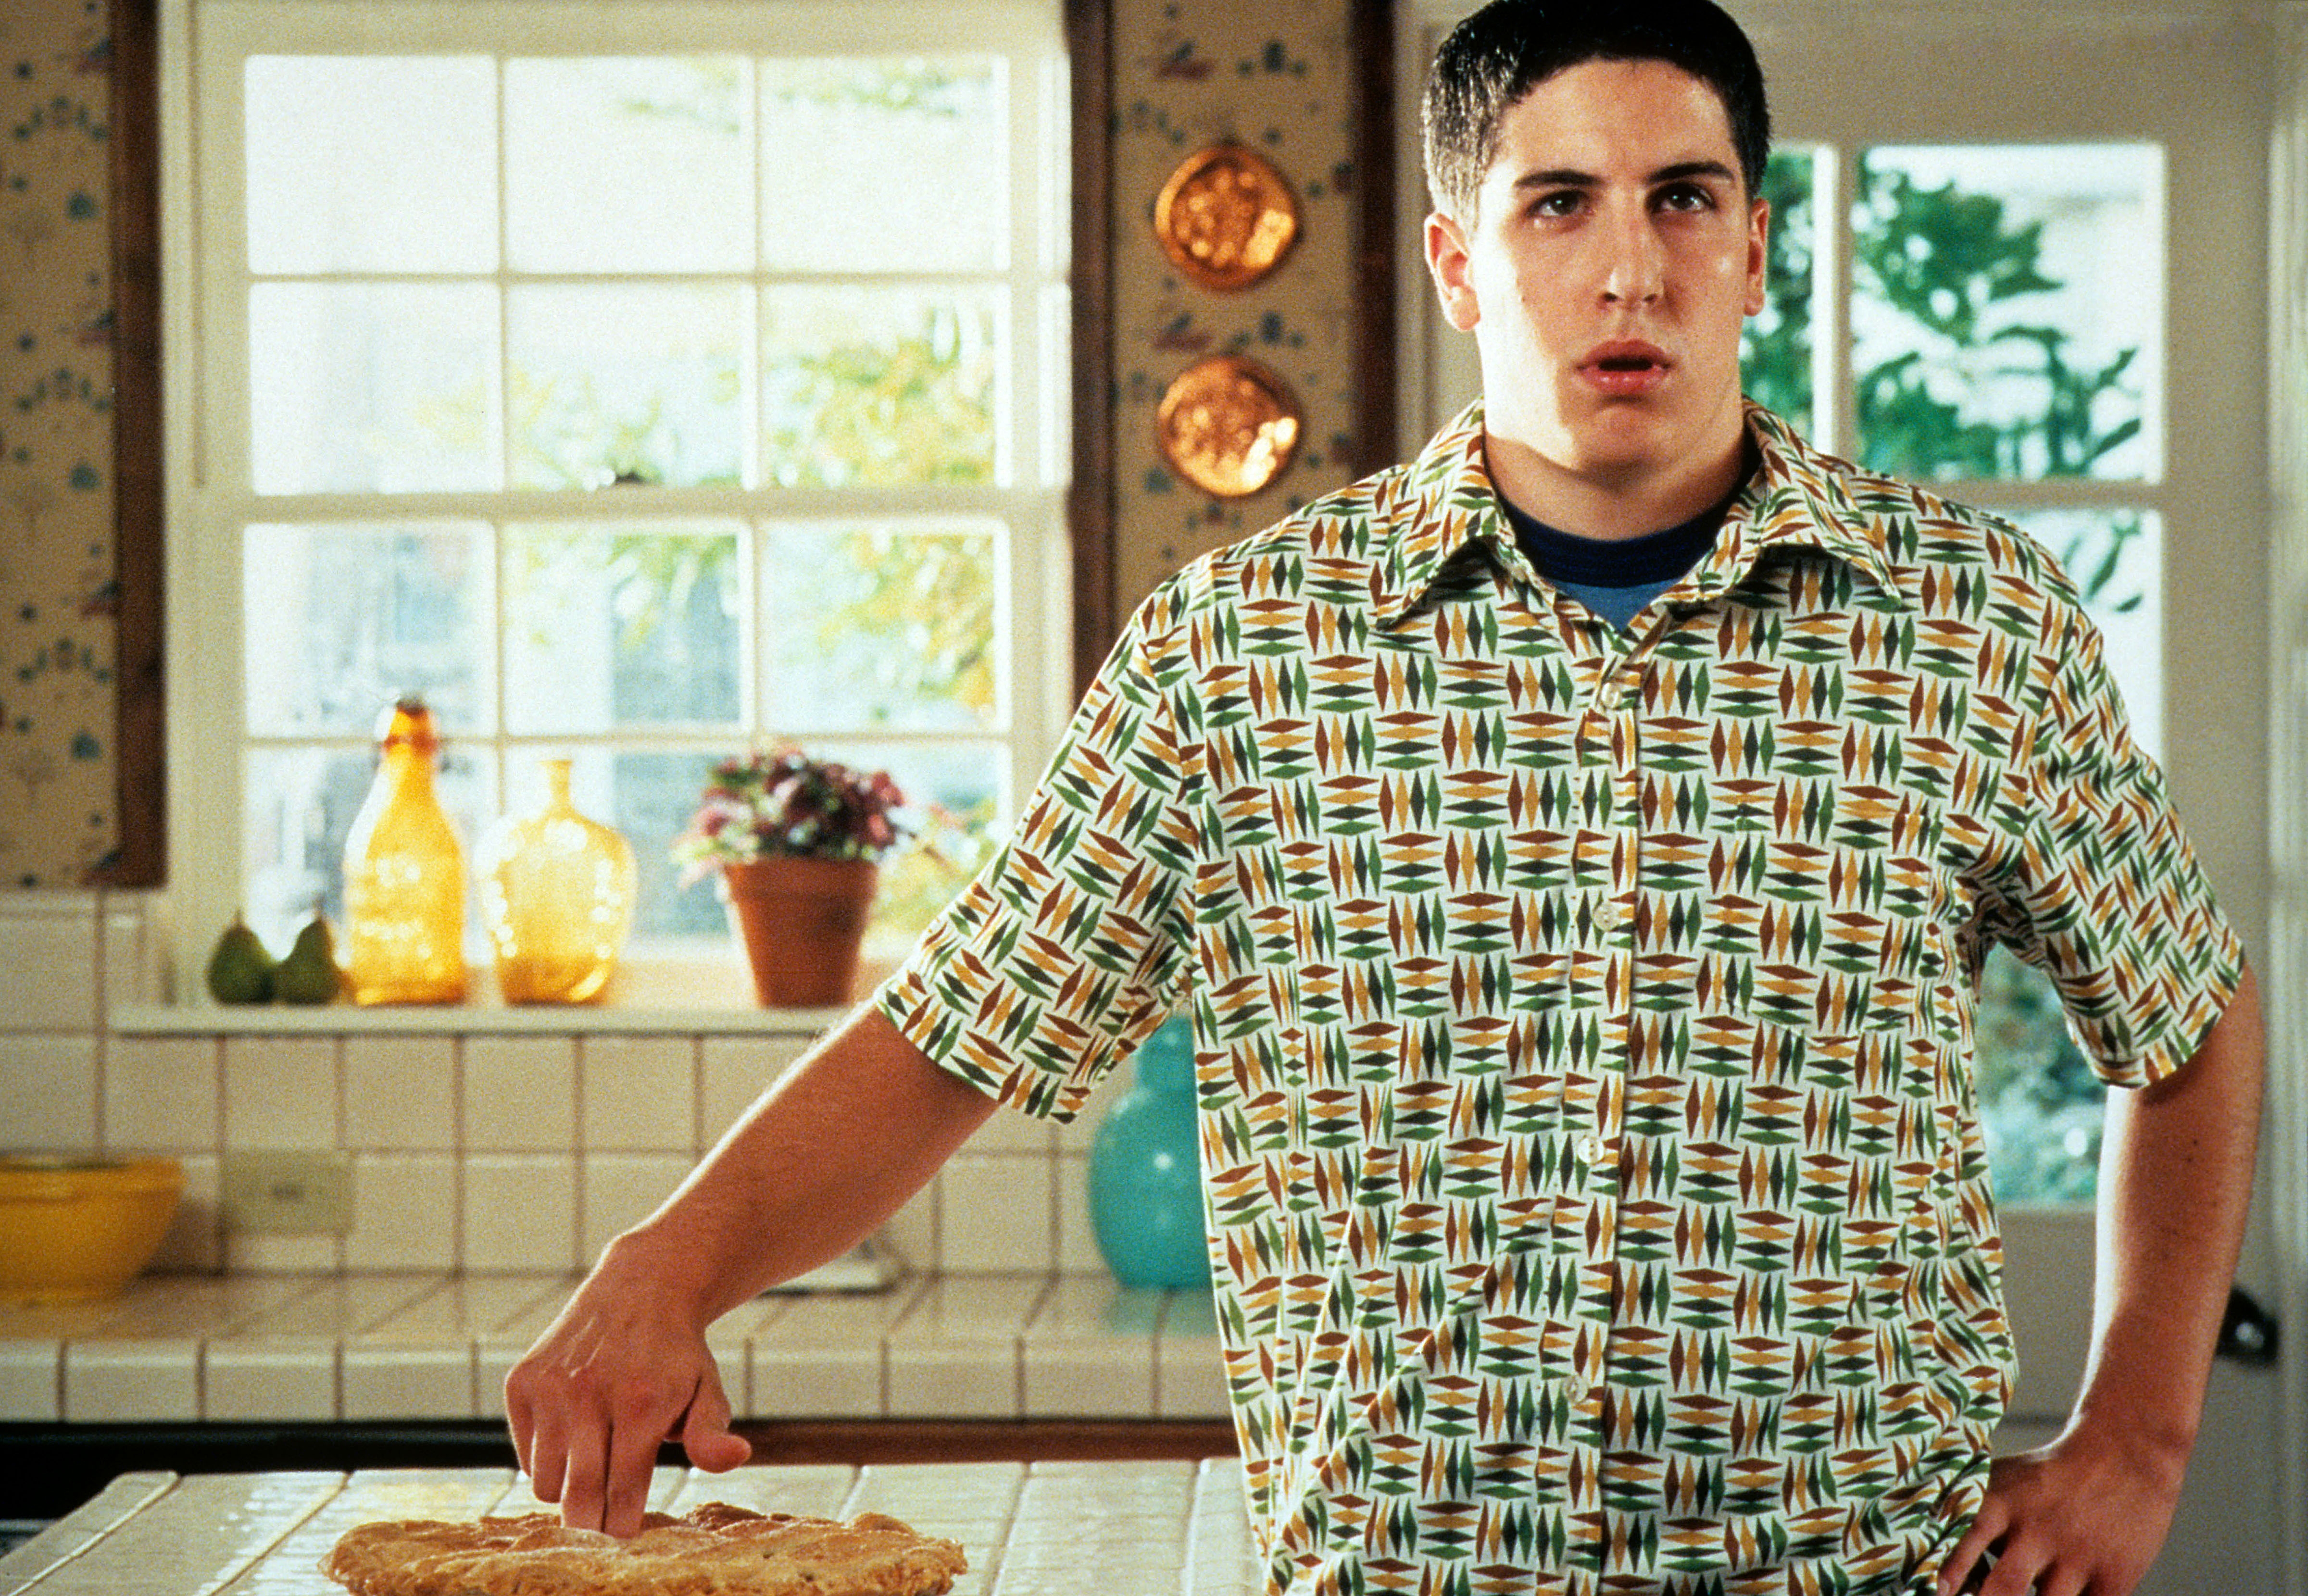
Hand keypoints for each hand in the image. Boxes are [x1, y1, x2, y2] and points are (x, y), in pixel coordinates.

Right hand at [503, 1249, 752, 1536]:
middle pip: (578, 1497)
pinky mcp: (522, 1381)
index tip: (628, 1531)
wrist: (642, 1286)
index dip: (623, 1525)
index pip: (622, 1493)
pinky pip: (525, 1453)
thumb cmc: (676, 1354)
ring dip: (567, 1489)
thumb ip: (712, 1434)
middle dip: (592, 1523)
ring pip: (545, 1483)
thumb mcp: (706, 1389)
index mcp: (641, 1403)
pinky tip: (572, 1436)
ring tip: (594, 1466)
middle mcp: (589, 1394)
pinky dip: (545, 1459)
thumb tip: (735, 1457)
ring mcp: (551, 1386)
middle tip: (605, 1521)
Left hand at [1937, 1423, 2188, 1595]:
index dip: (1950, 1571)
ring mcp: (2078, 1556)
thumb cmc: (2049, 1475)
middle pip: (2005, 1587)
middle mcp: (2038, 1532)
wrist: (2123, 1454)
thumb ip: (1970, 1513)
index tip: (1936, 1590)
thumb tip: (1933, 1554)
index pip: (1966, 1541)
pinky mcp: (2115, 1576)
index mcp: (2003, 1505)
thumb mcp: (2003, 1480)